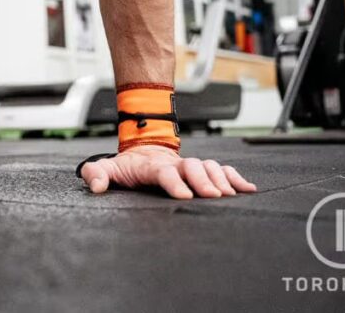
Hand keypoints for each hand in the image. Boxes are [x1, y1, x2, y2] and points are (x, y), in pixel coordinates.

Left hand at [80, 145, 256, 199]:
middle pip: (193, 167)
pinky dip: (235, 177)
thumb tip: (96, 186)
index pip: (164, 172)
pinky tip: (248, 189)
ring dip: (222, 179)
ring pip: (209, 166)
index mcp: (152, 165)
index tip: (185, 195)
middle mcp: (175, 163)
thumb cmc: (127, 165)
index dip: (174, 183)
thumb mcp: (107, 167)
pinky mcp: (200, 169)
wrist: (142, 149)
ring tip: (231, 194)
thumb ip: (96, 174)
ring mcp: (189, 165)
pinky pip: (221, 169)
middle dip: (203, 181)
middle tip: (213, 196)